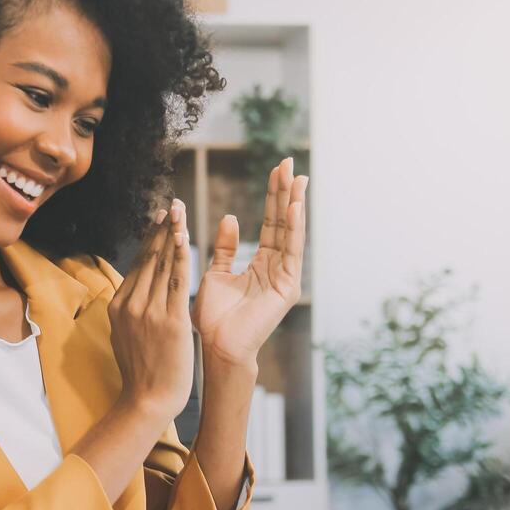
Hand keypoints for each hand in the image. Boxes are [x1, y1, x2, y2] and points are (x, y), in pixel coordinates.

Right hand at [106, 199, 194, 423]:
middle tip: (172, 204)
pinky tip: (185, 239)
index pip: (138, 265)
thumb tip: (132, 295)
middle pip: (149, 258)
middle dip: (161, 229)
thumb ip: (130, 312)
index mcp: (119, 306)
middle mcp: (131, 304)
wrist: (147, 400)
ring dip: (172, 234)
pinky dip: (180, 257)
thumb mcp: (125, 336)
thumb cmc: (142, 373)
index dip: (150, 240)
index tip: (159, 219)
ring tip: (180, 212)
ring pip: (162, 264)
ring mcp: (149, 312)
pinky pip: (176, 281)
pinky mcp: (170, 320)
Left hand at [192, 158, 307, 369]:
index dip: (273, 197)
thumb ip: (224, 247)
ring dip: (293, 204)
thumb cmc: (214, 318)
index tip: (277, 170)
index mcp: (262, 264)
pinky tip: (295, 206)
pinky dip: (294, 228)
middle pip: (284, 223)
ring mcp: (285, 276)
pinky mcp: (287, 286)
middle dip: (286, 192)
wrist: (217, 347)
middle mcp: (278, 268)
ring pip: (291, 233)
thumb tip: (230, 217)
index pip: (271, 224)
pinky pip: (292, 251)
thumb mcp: (216, 273)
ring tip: (296, 177)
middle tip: (288, 163)